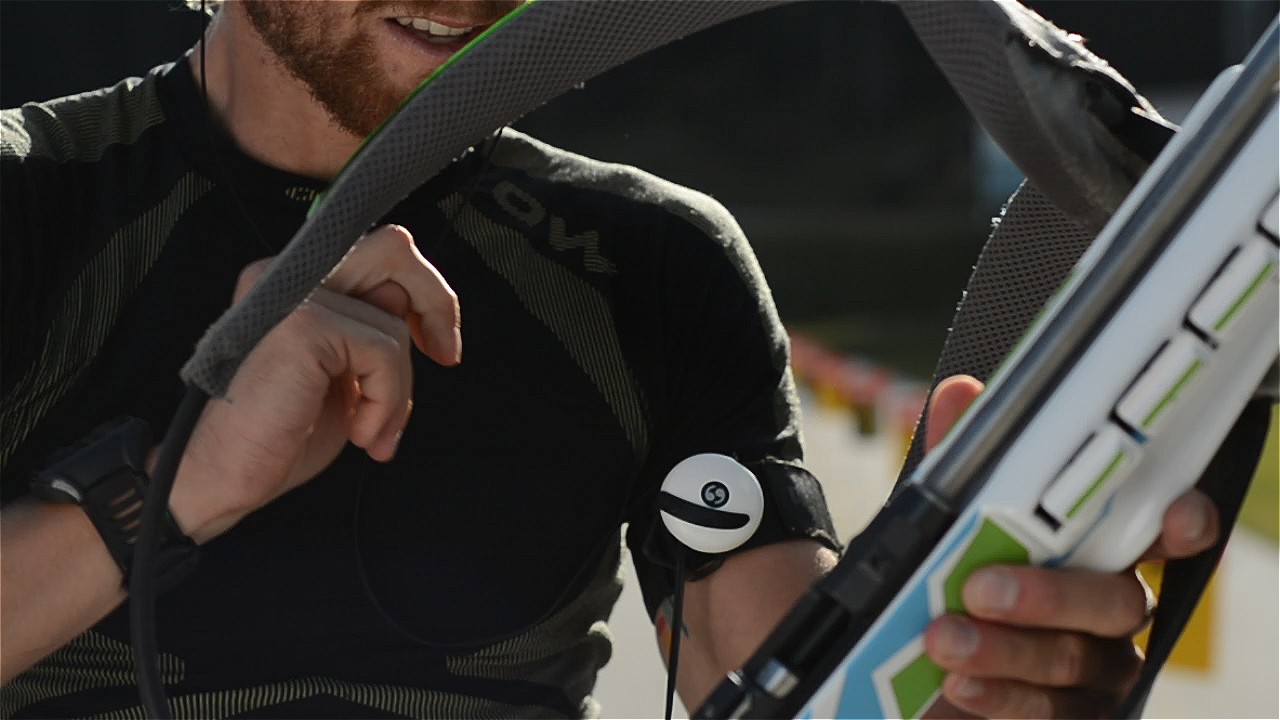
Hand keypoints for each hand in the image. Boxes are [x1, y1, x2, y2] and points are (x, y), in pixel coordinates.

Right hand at [167, 225, 459, 542]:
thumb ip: (372, 329)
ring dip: (399, 391)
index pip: (381, 251)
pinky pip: (383, 352)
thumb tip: (406, 301)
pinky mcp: (301, 325)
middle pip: (393, 248)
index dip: (424, 289)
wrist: (222, 479)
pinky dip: (387, 401)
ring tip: (374, 433)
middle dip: (436, 302)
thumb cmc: (282, 435)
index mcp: (297, 283)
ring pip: (394, 324)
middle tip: (446, 356)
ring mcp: (290, 295)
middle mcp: (288, 276)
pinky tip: (361, 434)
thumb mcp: (347, 374)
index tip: (437, 344)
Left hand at [920, 375, 1220, 718]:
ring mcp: (1094, 676)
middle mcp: (1109, 617)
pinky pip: (1046, 713)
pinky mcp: (1066, 718)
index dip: (1179, 524)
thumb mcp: (944, 524)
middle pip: (1115, 604)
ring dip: (1004, 647)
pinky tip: (958, 683)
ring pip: (1074, 661)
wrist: (905, 666)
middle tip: (981, 585)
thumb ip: (958, 467)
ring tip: (942, 637)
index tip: (1174, 512)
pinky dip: (997, 696)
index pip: (1161, 535)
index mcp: (1100, 554)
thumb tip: (962, 396)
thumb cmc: (950, 583)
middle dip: (1049, 593)